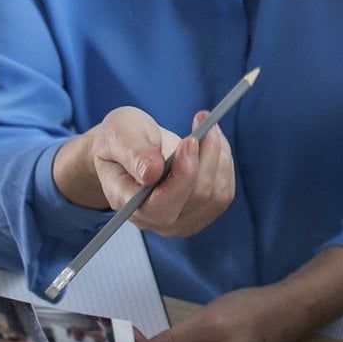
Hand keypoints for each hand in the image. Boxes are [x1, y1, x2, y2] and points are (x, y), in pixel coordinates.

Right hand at [53, 106, 234, 237]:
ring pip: (216, 195)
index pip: (161, 206)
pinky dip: (224, 163)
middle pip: (197, 198)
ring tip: (207, 127)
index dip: (183, 175)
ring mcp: (180, 221)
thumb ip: (132, 153)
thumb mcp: (118, 134)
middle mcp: (154, 221)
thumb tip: (152, 172)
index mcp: (127, 203)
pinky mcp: (201, 213)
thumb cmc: (121, 139)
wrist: (131, 148)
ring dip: (218, 156)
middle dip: (207, 156)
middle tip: (204, 120)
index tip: (190, 140)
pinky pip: (225, 193)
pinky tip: (212, 143)